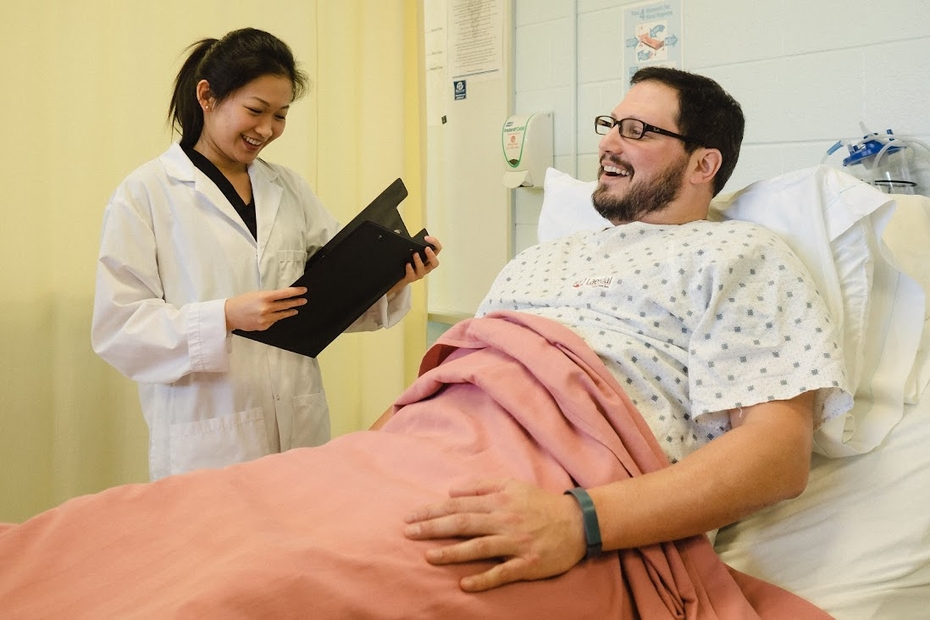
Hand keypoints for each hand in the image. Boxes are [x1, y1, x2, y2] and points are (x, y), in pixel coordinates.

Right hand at [224, 286, 307, 331]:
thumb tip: (283, 297)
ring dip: (290, 311)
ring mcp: (265, 318)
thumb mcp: (256, 294)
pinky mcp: (264, 326)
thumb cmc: (242, 302)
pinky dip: (276, 318)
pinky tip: (276, 316)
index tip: (303, 290)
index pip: (284, 293)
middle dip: (296, 302)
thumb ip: (270, 296)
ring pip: (282, 315)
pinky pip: (274, 321)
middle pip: (286, 304)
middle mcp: (266, 308)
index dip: (296, 292)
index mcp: (264, 297)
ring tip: (295, 310)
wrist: (230, 314)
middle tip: (303, 300)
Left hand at [387, 236, 442, 296]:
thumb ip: (410, 243)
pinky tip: (407, 264)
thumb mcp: (411, 251)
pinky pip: (412, 275)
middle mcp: (426, 266)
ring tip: (415, 254)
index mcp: (429, 258)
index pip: (437, 249)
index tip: (427, 238)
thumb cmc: (407, 261)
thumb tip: (398, 232)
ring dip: (419, 261)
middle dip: (432, 255)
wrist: (399, 276)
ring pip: (423, 269)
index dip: (434, 242)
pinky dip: (410, 269)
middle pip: (435, 263)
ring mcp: (419, 273)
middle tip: (427, 248)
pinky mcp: (411, 278)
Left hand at [403, 478, 585, 591]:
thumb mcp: (512, 485)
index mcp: (498, 501)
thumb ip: (482, 486)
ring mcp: (515, 543)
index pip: (458, 506)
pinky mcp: (527, 564)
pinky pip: (502, 572)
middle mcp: (504, 520)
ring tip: (428, 557)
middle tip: (409, 533)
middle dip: (433, 528)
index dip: (433, 510)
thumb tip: (452, 490)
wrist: (578, 523)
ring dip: (452, 553)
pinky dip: (483, 579)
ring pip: (479, 547)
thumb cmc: (540, 503)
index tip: (411, 516)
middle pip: (463, 524)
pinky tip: (464, 584)